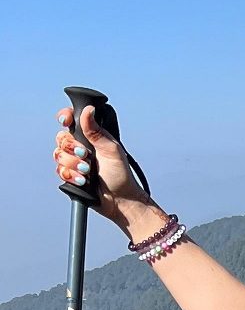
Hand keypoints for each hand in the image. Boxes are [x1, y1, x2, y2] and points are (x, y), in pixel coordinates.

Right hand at [52, 105, 153, 230]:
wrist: (120, 200)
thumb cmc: (121, 174)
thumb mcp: (111, 150)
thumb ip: (96, 131)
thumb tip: (88, 109)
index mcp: (91, 137)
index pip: (71, 121)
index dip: (65, 118)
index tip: (66, 121)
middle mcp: (80, 146)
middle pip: (61, 139)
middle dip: (72, 148)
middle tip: (86, 155)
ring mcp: (74, 161)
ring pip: (58, 155)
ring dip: (73, 164)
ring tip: (88, 172)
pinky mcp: (70, 175)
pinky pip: (60, 171)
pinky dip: (71, 176)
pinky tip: (83, 181)